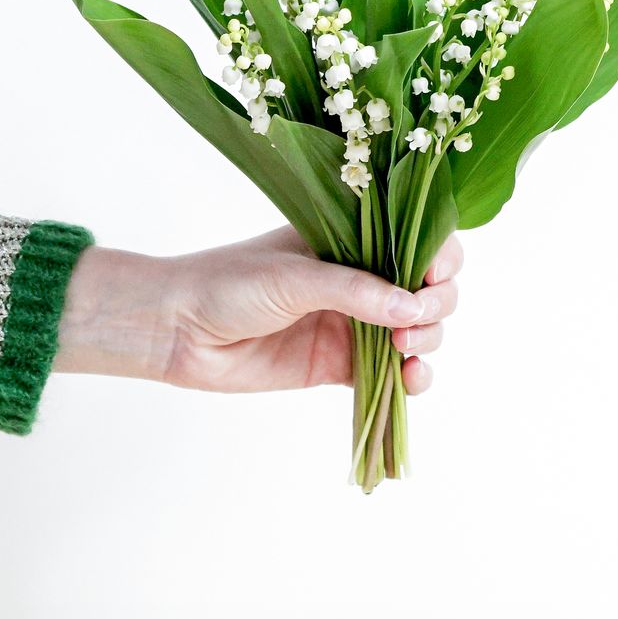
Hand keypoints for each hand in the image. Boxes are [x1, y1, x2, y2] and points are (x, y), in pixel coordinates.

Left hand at [55, 226, 462, 394]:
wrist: (179, 330)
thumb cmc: (230, 283)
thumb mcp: (296, 276)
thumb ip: (356, 290)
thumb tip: (414, 307)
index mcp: (353, 240)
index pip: (416, 240)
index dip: (438, 257)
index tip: (433, 277)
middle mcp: (361, 278)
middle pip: (428, 288)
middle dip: (436, 303)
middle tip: (414, 320)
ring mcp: (354, 322)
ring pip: (417, 330)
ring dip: (428, 339)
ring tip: (407, 349)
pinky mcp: (342, 364)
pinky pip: (391, 372)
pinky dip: (412, 377)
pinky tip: (411, 378)